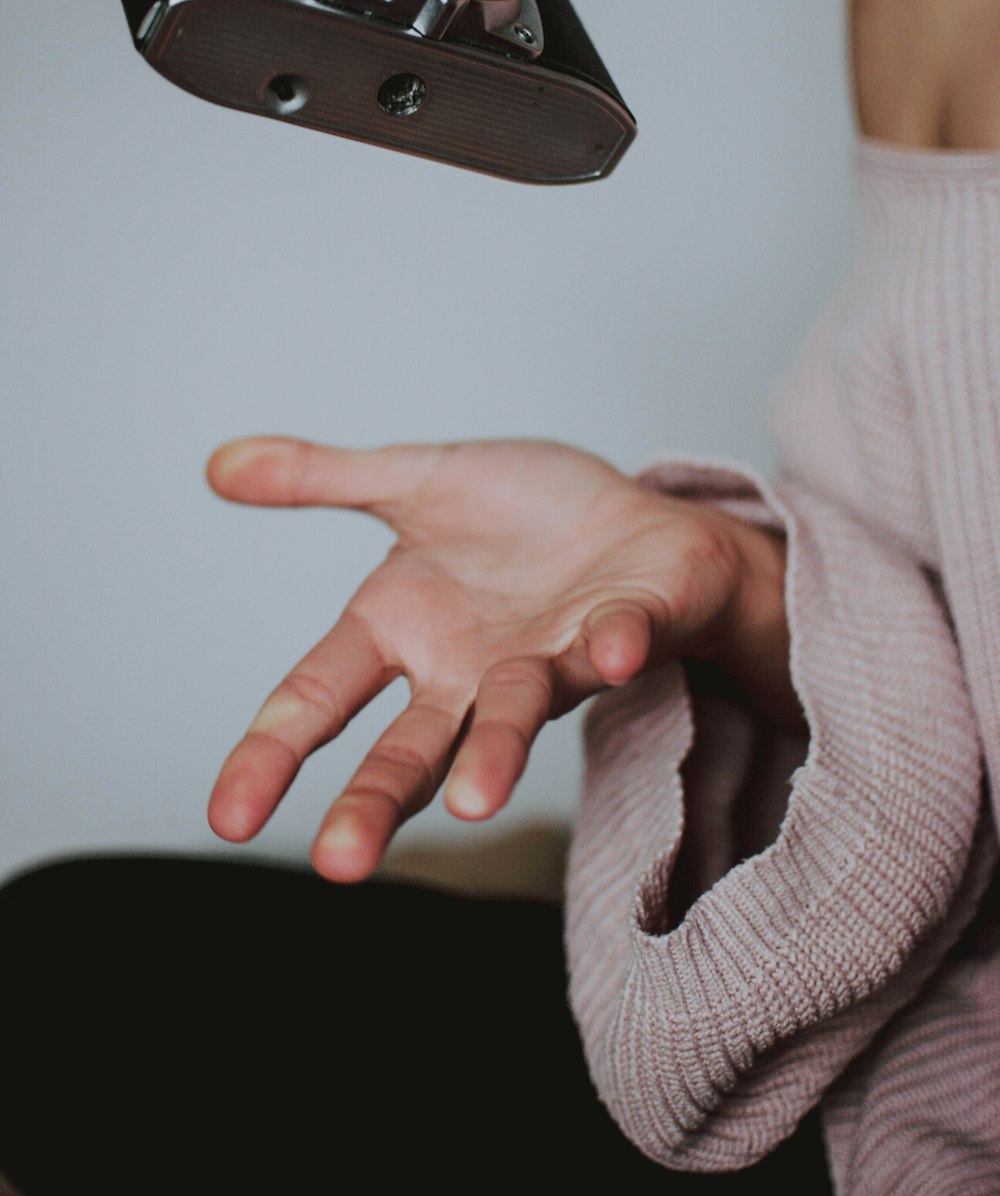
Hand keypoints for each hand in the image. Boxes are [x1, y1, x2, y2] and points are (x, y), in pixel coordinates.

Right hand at [206, 437, 792, 881]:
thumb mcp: (414, 482)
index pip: (316, 699)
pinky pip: (618, 641)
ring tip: (471, 802)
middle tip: (339, 863)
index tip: (226, 820)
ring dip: (494, 754)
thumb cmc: (526, 514)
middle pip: (410, 747)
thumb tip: (217, 462)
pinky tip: (608, 653)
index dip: (269, 754)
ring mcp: (549, 657)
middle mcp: (469, 668)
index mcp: (402, 630)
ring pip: (515, 712)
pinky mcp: (627, 626)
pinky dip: (613, 647)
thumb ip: (321, 478)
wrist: (636, 513)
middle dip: (375, 801)